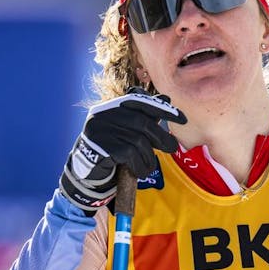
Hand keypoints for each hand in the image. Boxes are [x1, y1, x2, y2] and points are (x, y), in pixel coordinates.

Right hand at [59, 89, 186, 211]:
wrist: (86, 172)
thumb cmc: (112, 148)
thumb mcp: (127, 131)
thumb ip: (144, 116)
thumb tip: (166, 98)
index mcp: (110, 106)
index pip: (140, 101)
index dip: (162, 109)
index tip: (182, 118)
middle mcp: (102, 114)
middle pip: (141, 123)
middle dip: (160, 136)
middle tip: (172, 148)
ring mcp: (100, 130)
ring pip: (137, 141)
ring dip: (148, 157)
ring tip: (149, 166)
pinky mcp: (100, 147)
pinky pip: (130, 155)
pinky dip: (140, 165)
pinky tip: (140, 171)